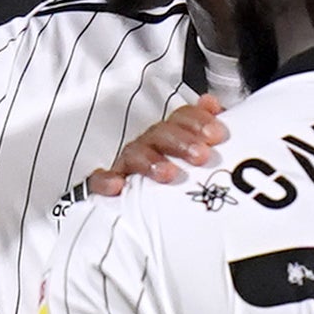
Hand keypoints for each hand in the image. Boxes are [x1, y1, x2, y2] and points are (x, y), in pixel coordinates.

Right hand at [86, 93, 225, 195]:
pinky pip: (97, 180)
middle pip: (161, 134)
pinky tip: (116, 186)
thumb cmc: (174, 173)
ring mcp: (125, 164)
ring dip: (151, 161)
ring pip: (134, 154)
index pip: (180, 117)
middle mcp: (147, 144)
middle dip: (182, 142)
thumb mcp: (197, 149)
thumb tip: (210, 103)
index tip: (216, 135)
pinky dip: (104, 180)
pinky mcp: (105, 185)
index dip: (198, 121)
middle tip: (201, 156)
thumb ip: (204, 127)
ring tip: (168, 174)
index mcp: (169, 134)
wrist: (141, 210)